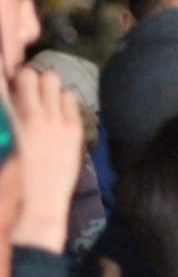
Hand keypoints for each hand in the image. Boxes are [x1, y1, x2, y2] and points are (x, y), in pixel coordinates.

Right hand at [8, 65, 82, 252]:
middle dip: (28, 80)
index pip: (3, 80)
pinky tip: (58, 112)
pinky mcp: (72, 129)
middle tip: (27, 91)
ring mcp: (53, 121)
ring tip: (44, 100)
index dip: (5, 74)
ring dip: (47, 86)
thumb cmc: (14, 176)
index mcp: (7, 118)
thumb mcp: (5, 137)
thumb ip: (6, 113)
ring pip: (52, 80)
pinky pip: (70, 97)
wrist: (37, 203)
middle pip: (29, 73)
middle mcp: (28, 115)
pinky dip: (63, 100)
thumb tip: (9, 92)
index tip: (7, 77)